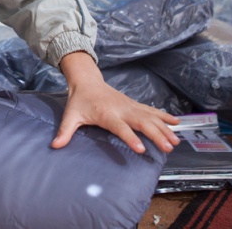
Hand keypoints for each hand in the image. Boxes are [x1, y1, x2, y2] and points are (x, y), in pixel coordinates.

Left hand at [52, 52, 179, 153]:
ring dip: (164, 128)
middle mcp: (122, 109)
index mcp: (107, 114)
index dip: (131, 138)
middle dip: (156, 135)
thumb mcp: (70, 115)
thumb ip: (65, 131)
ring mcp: (130, 106)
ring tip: (176, 141)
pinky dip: (165, 117)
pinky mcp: (135, 105)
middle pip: (142, 122)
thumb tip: (55, 146)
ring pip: (151, 117)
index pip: (120, 128)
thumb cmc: (79, 100)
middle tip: (168, 148)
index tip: (141, 149)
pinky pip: (152, 111)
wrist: (87, 81)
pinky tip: (177, 123)